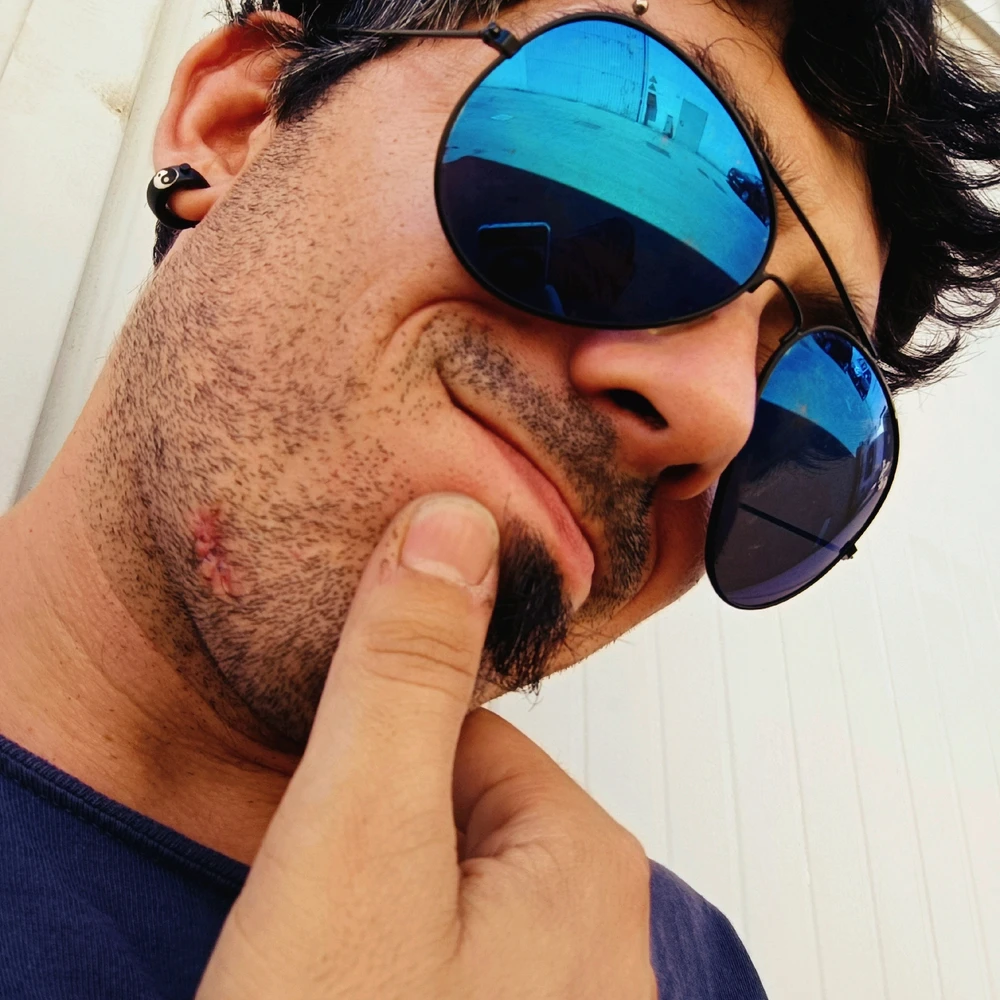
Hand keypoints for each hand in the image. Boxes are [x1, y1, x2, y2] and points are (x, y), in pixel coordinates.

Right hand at [196, 494, 656, 999]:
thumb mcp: (358, 843)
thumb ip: (403, 678)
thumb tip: (454, 524)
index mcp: (587, 863)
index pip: (464, 737)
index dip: (368, 772)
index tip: (318, 833)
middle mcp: (603, 937)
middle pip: (448, 817)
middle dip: (367, 855)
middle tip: (310, 927)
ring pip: (434, 894)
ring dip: (369, 916)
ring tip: (320, 975)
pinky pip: (441, 960)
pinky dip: (389, 966)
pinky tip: (346, 993)